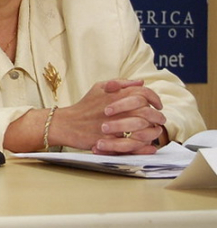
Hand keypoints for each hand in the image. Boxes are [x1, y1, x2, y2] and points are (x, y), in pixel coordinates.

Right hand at [49, 79, 165, 153]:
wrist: (67, 124)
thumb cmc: (85, 106)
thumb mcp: (99, 88)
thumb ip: (120, 83)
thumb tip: (140, 82)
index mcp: (115, 94)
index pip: (144, 93)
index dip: (155, 98)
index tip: (157, 104)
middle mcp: (117, 108)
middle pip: (147, 111)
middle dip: (157, 116)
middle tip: (159, 120)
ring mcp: (115, 125)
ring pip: (144, 128)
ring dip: (153, 130)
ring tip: (155, 132)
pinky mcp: (112, 141)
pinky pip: (135, 144)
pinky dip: (145, 145)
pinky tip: (149, 145)